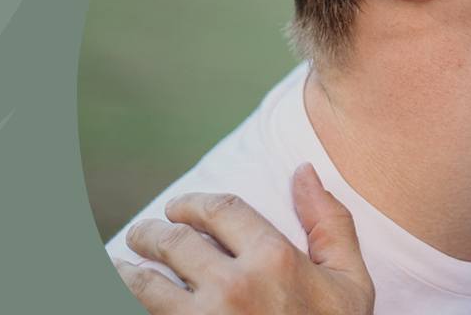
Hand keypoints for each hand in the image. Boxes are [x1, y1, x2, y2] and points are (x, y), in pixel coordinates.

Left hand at [116, 163, 373, 314]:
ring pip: (144, 285)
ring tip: (120, 267)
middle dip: (151, 233)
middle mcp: (234, 287)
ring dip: (125, 271)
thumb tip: (305, 171)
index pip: (219, 209)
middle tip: (141, 235)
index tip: (177, 209)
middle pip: (175, 241)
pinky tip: (123, 300)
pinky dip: (128, 305)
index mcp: (275, 260)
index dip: (192, 203)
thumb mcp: (350, 284)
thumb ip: (330, 224)